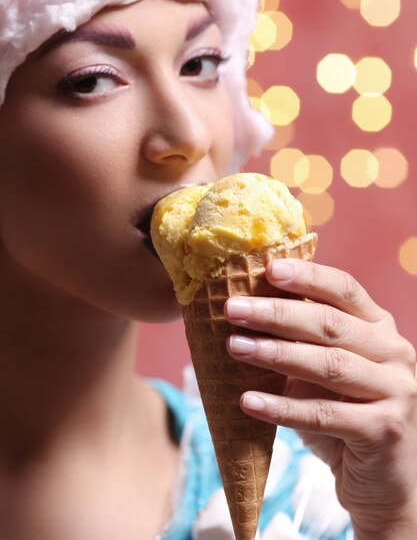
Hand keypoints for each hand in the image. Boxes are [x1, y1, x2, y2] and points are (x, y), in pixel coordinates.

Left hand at [225, 259, 416, 538]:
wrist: (385, 482)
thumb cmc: (346, 415)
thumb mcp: (326, 373)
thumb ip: (301, 343)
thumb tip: (244, 317)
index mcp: (380, 328)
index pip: (344, 290)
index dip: (307, 276)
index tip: (268, 268)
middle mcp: (395, 353)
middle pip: (329, 324)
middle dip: (276, 314)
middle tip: (232, 308)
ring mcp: (396, 391)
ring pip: (328, 365)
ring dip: (275, 355)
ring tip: (234, 347)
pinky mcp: (385, 430)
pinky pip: (325, 414)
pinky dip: (283, 407)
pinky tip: (248, 401)